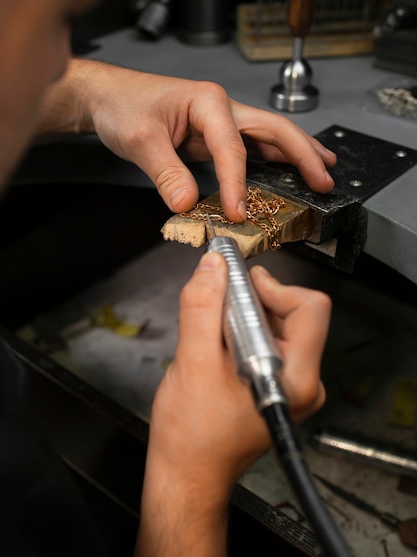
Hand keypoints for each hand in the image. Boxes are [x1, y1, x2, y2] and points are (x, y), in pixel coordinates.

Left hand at [38, 59, 335, 222]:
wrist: (108, 97)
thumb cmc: (123, 106)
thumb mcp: (140, 141)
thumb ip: (166, 173)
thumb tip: (188, 204)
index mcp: (208, 102)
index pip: (232, 149)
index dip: (238, 184)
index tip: (239, 212)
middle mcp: (222, 107)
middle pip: (273, 129)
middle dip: (302, 154)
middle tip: (324, 179)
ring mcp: (221, 120)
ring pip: (268, 135)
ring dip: (297, 153)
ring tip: (322, 171)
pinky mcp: (214, 133)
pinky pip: (251, 147)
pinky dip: (273, 159)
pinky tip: (286, 170)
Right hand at [135, 252, 329, 556]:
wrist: (187, 473)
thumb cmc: (191, 432)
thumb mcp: (192, 360)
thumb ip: (202, 307)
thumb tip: (214, 265)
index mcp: (296, 378)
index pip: (309, 308)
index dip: (274, 287)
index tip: (239, 283)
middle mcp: (304, 381)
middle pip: (294, 313)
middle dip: (254, 302)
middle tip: (218, 307)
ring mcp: (293, 386)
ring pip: (279, 325)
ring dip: (245, 317)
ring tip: (213, 334)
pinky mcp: (279, 387)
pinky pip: (270, 342)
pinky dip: (244, 332)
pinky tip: (218, 347)